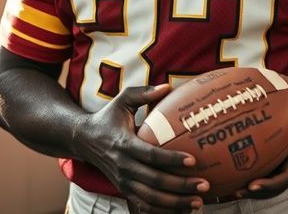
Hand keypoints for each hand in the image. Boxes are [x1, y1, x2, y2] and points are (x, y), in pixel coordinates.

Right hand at [74, 84, 208, 212]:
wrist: (83, 140)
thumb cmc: (108, 117)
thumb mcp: (122, 100)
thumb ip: (144, 93)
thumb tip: (168, 86)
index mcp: (124, 144)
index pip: (151, 155)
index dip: (172, 159)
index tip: (192, 160)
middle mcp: (123, 166)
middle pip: (154, 181)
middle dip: (181, 186)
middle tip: (204, 185)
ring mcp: (122, 181)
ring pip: (151, 198)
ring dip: (175, 203)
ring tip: (198, 202)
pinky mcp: (123, 190)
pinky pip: (144, 206)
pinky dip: (163, 211)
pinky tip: (182, 209)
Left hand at [232, 113, 287, 200]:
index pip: (282, 180)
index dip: (267, 185)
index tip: (252, 185)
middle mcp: (286, 172)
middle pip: (271, 189)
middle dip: (254, 193)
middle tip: (236, 192)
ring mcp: (278, 171)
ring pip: (264, 187)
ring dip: (248, 191)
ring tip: (230, 190)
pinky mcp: (271, 166)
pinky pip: (259, 176)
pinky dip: (247, 181)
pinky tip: (230, 179)